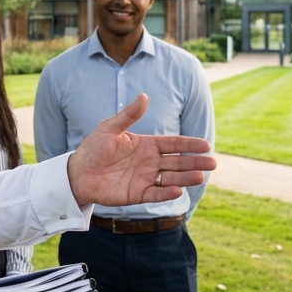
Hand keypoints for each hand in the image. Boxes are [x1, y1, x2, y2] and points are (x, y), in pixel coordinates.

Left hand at [65, 94, 215, 206]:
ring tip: (201, 176)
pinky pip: (155, 193)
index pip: (174, 144)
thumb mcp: (110, 128)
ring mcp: (145, 178)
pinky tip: (178, 190)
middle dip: (195, 162)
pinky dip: (166, 192)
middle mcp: (150, 162)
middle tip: (213, 163)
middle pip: (178, 161)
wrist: (77, 173)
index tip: (206, 145)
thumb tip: (144, 96)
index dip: (189, 144)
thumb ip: (128, 115)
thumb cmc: (93, 148)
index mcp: (147, 144)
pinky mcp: (138, 194)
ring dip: (186, 178)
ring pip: (171, 178)